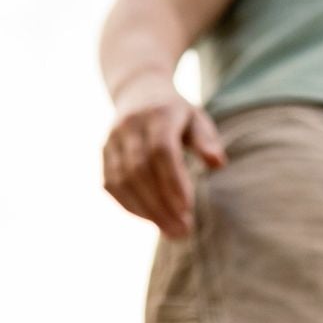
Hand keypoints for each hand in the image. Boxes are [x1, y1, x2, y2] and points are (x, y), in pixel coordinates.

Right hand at [102, 78, 227, 238]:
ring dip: (147, 211)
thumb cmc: (176, 113)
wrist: (138, 90)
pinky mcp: (103, 152)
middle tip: (184, 231)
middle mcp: (130, 125)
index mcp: (157, 115)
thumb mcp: (196, 118)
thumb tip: (218, 163)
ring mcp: (113, 139)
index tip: (188, 210)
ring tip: (172, 232)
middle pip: (141, 170)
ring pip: (123, 180)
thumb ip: (207, 140)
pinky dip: (131, 206)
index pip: (162, 152)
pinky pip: (112, 184)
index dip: (173, 182)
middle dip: (162, 204)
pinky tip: (152, 220)